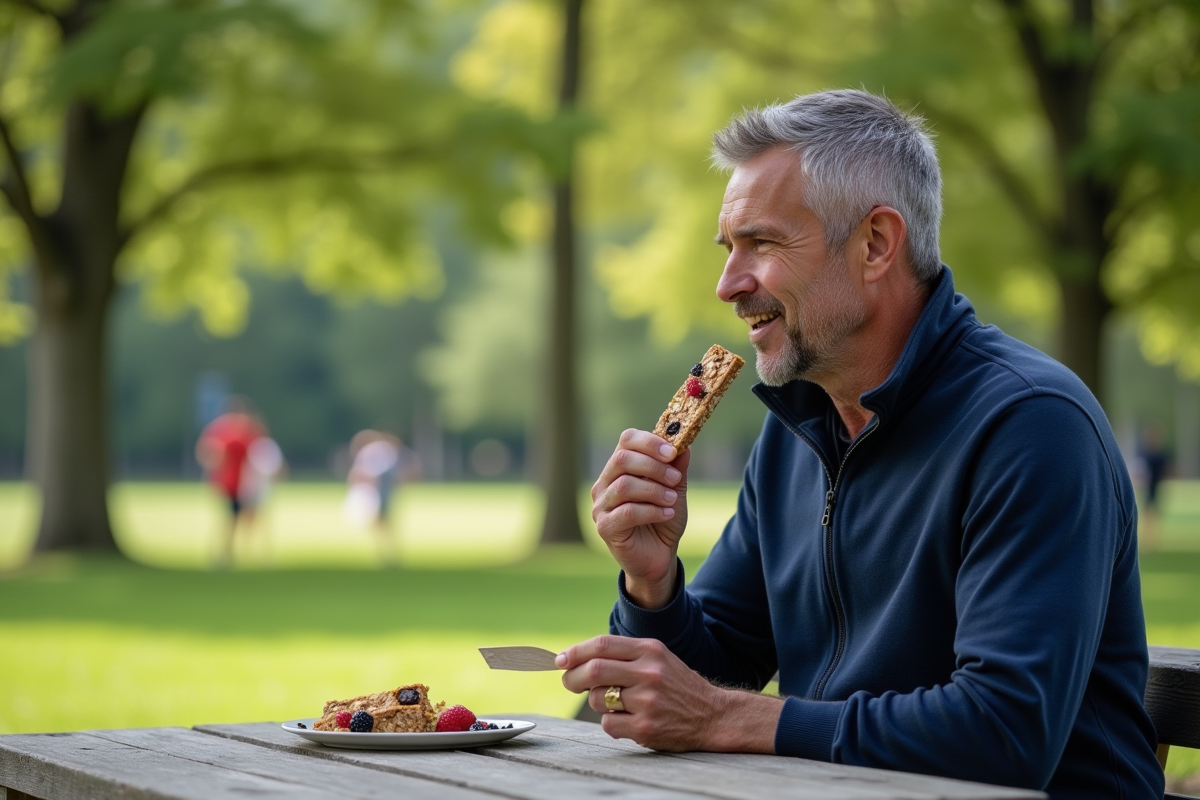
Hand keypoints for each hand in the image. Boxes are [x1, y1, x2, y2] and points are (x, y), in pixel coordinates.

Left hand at [557, 635, 779, 752]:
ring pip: (599, 700)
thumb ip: (623, 654)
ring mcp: (648, 701)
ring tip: (617, 703)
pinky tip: (629, 720)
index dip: (575, 652)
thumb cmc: (676, 684)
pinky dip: (611, 723)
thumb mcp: (656, 658)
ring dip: (598, 703)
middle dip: (572, 677)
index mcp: (650, 650)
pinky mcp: (646, 727)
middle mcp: (649, 673)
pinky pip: (608, 725)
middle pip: (594, 671)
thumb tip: (575, 659)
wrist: (712, 714)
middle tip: (568, 682)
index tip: (560, 660)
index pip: (601, 645)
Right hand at [591, 429, 689, 607]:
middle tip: (675, 479)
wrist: (659, 557)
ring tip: (673, 500)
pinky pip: (627, 512)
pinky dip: (652, 511)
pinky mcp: (605, 527)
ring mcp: (601, 505)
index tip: (672, 452)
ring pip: (624, 485)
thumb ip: (677, 468)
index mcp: (620, 468)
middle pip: (622, 459)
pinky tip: (667, 514)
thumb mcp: (675, 490)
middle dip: (654, 466)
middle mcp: (605, 483)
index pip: (626, 440)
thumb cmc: (663, 519)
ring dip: (655, 490)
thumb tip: (684, 445)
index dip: (649, 442)